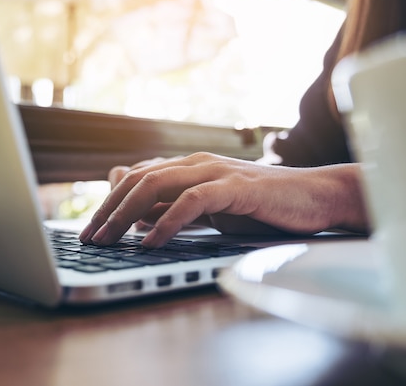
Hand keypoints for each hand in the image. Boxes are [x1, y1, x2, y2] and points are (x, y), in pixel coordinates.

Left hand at [80, 152, 368, 247]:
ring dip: (126, 214)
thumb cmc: (263, 206)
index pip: (137, 178)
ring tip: (108, 240)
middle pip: (138, 179)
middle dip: (108, 210)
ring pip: (156, 184)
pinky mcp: (236, 186)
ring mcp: (216, 171)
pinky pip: (192, 200)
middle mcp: (197, 163)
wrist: (316, 197)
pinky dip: (166, 221)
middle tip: (89, 238)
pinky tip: (150, 242)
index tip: (90, 230)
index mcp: (189, 167)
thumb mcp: (210, 210)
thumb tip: (137, 215)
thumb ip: (176, 207)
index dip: (109, 202)